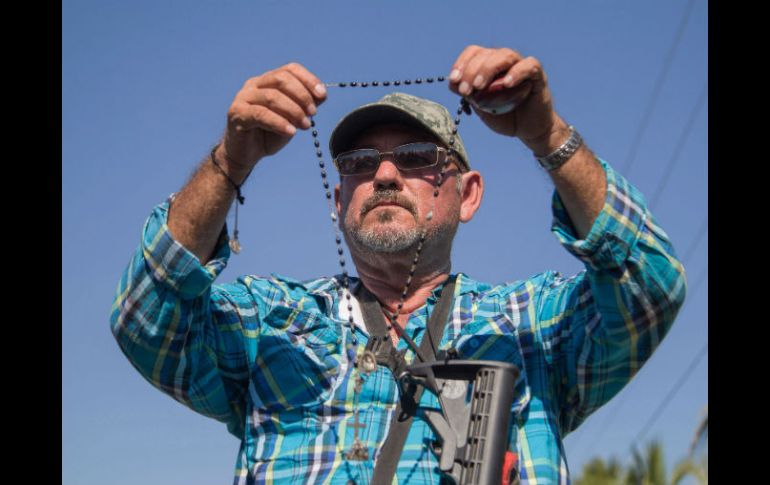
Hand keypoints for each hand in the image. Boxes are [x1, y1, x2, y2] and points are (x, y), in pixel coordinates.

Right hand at [218, 63, 327, 171]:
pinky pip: (261, 114)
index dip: (308, 79)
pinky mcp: (237, 113)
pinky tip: (291, 132)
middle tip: (313, 113)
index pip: (290, 69)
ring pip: (272, 97)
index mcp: (268, 81)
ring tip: (305, 125)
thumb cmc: (270, 134)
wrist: (247, 154)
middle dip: (302, 95)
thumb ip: (304, 106)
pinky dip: (279, 123)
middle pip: (281, 79)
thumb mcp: (292, 119)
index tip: (322, 95)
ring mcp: (243, 97)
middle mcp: (254, 84)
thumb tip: (321, 95)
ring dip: (294, 111)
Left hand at [448, 46, 568, 154]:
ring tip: (479, 86)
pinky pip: (529, 66)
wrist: (527, 130)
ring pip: (505, 55)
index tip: (453, 80)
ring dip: (488, 69)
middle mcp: (505, 61)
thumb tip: (453, 83)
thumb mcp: (481, 108)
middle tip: (465, 90)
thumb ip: (468, 94)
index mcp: (489, 65)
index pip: (474, 52)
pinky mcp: (538, 75)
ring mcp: (522, 66)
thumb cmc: (504, 117)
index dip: (461, 63)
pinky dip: (516, 73)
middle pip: (487, 53)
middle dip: (471, 70)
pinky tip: (506, 84)